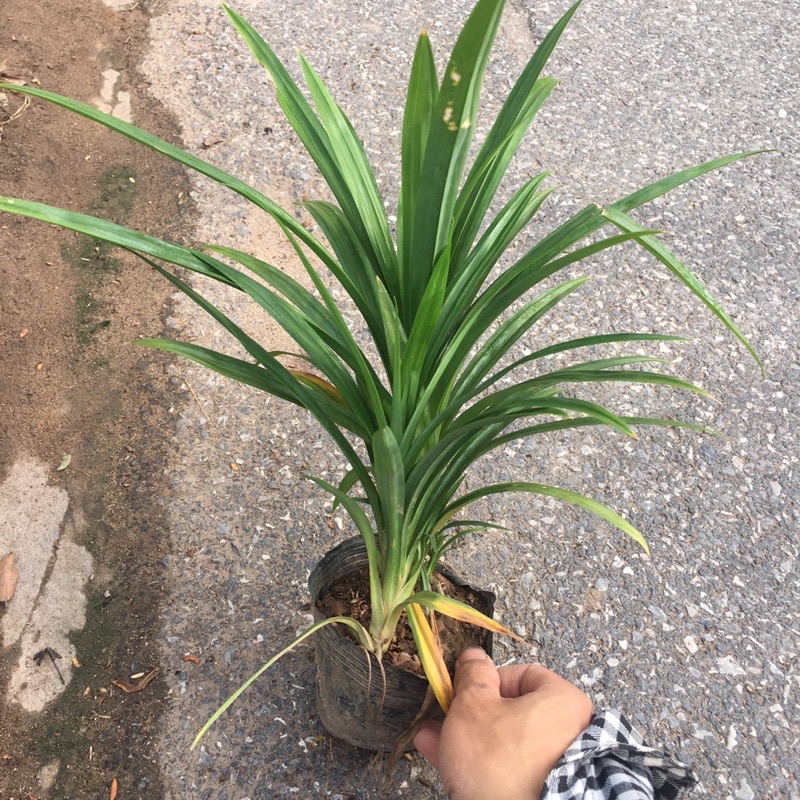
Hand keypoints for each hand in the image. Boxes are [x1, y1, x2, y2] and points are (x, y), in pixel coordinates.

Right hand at [414, 648, 592, 799]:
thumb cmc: (500, 761)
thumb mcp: (474, 706)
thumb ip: (473, 677)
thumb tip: (474, 657)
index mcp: (563, 701)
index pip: (524, 674)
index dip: (489, 679)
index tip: (465, 688)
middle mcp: (568, 732)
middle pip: (512, 710)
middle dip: (470, 712)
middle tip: (445, 713)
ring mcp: (556, 767)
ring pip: (504, 741)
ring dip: (468, 737)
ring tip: (432, 737)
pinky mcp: (541, 793)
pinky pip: (507, 768)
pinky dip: (480, 762)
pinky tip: (444, 758)